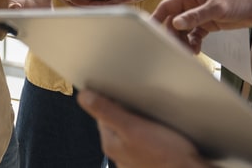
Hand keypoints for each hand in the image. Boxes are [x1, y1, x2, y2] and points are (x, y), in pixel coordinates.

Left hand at [0, 0, 64, 24]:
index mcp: (44, 4)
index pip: (50, 16)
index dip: (53, 21)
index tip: (56, 21)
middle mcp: (33, 8)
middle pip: (38, 20)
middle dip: (39, 22)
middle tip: (41, 22)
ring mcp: (23, 6)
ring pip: (25, 16)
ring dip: (25, 17)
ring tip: (28, 16)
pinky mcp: (13, 1)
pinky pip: (13, 7)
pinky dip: (14, 8)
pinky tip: (16, 6)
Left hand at [77, 90, 207, 167]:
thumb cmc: (167, 155)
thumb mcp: (133, 127)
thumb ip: (106, 111)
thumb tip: (84, 96)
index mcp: (111, 144)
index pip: (101, 115)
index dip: (110, 101)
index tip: (120, 92)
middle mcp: (120, 155)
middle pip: (117, 124)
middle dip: (127, 112)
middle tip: (140, 103)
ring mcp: (135, 160)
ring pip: (132, 133)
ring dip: (140, 123)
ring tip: (154, 117)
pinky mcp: (151, 162)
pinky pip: (146, 143)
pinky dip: (152, 135)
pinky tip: (162, 132)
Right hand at [151, 0, 251, 52]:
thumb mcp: (216, 7)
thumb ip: (195, 16)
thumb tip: (176, 23)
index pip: (167, 7)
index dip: (157, 18)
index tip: (150, 31)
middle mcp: (191, 4)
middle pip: (173, 21)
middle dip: (172, 35)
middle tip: (174, 47)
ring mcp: (199, 14)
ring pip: (183, 30)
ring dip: (183, 41)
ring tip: (188, 51)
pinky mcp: (207, 23)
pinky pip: (194, 34)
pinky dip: (193, 42)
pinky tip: (196, 49)